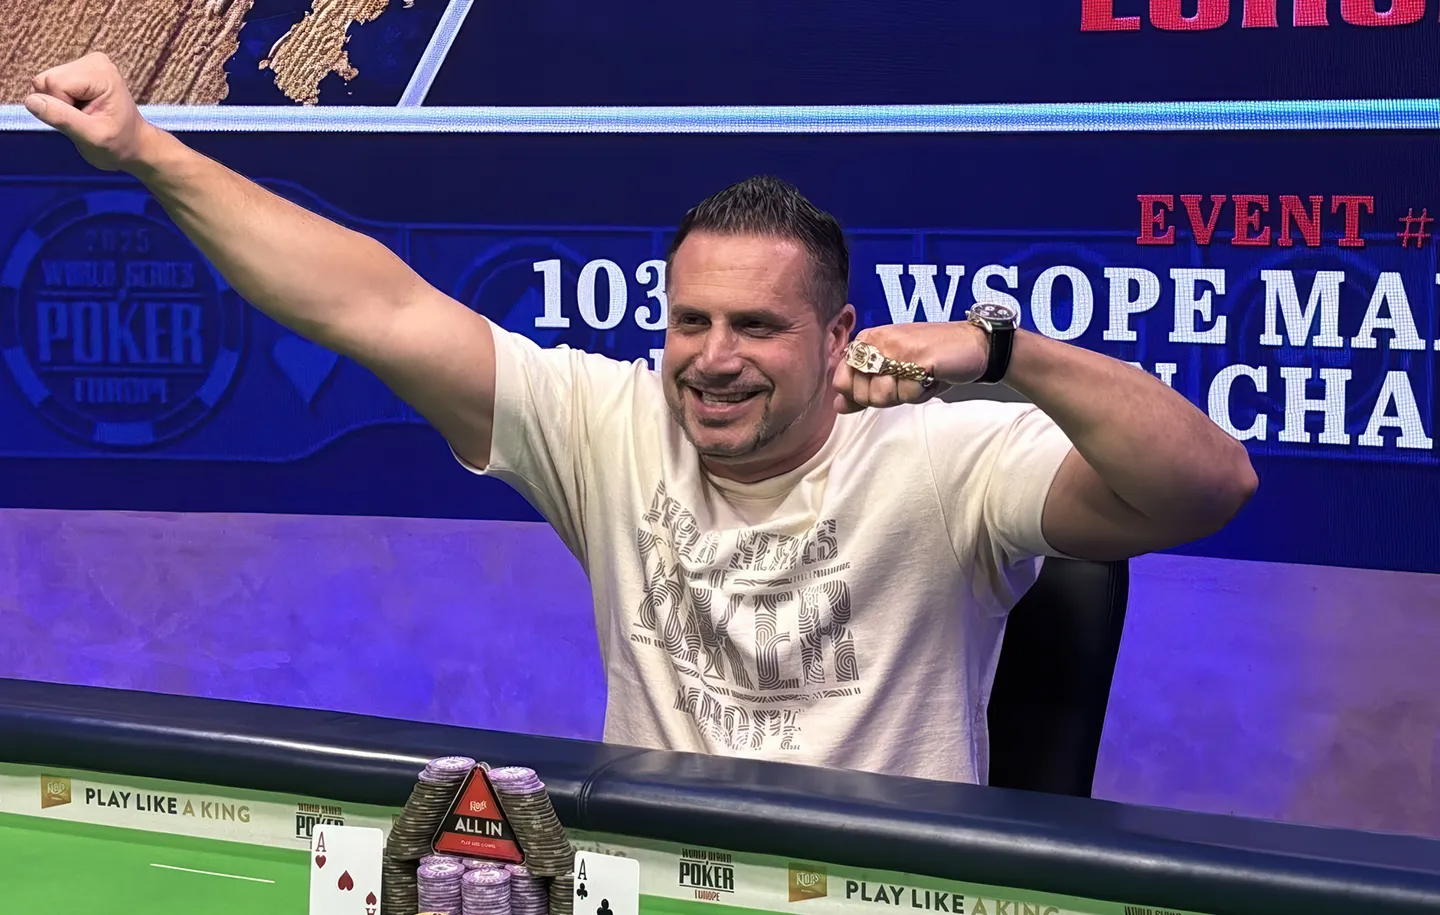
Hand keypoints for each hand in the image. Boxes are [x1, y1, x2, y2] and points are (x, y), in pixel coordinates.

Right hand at [24, 52, 158, 171]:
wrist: (133, 144)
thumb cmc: (118, 144)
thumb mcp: (92, 137)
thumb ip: (62, 118)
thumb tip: (31, 101)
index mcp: (101, 72)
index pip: (54, 84)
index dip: (61, 108)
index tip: (85, 121)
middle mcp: (93, 61)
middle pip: (46, 80)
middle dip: (58, 105)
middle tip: (84, 119)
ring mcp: (85, 63)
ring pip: (45, 83)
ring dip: (59, 104)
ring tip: (85, 115)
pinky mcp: (78, 70)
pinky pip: (49, 85)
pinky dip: (61, 101)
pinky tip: (82, 109)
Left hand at [831, 320, 987, 413]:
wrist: (973, 346)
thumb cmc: (933, 361)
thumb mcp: (893, 375)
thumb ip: (864, 389)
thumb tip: (838, 406)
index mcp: (868, 340)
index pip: (841, 381)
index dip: (860, 394)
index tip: (885, 384)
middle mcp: (878, 340)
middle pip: (862, 392)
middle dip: (886, 398)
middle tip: (907, 381)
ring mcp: (896, 347)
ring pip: (883, 395)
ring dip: (905, 395)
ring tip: (920, 378)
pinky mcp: (917, 357)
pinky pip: (908, 393)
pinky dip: (922, 393)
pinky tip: (932, 377)